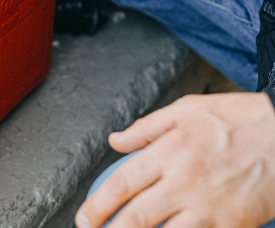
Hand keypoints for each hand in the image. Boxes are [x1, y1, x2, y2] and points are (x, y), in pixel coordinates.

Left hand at [75, 92, 274, 227]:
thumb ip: (146, 128)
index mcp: (170, 152)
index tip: (84, 218)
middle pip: (136, 218)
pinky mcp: (234, 225)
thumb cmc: (241, 120)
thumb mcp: (188, 109)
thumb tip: (115, 141)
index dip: (96, 206)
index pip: (120, 184)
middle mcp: (185, 182)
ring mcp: (210, 208)